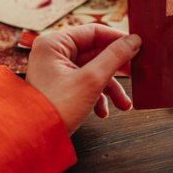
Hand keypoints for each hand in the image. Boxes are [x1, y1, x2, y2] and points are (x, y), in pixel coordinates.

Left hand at [26, 25, 141, 134]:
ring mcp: (56, 70)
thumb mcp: (92, 80)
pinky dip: (97, 97)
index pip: (94, 32)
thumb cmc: (56, 108)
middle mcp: (53, 53)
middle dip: (116, 70)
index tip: (139, 46)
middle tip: (136, 74)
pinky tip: (103, 112)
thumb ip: (115, 57)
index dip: (118, 39)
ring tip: (124, 104)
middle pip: (95, 53)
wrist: (33, 140)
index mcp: (54, 43)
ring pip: (93, 71)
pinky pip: (84, 84)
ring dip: (110, 88)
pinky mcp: (59, 86)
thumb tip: (134, 40)